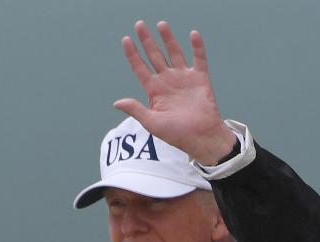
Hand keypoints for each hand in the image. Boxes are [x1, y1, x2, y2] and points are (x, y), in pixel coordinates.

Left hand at [113, 20, 235, 165]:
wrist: (202, 138)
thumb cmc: (177, 135)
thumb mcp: (152, 124)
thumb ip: (136, 110)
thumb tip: (117, 103)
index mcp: (154, 90)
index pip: (140, 67)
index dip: (132, 54)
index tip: (126, 40)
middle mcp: (168, 81)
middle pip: (155, 55)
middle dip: (147, 40)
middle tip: (139, 24)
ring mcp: (184, 78)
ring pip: (174, 53)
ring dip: (168, 39)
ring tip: (161, 24)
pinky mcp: (200, 79)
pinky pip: (199, 59)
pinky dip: (197, 47)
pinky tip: (193, 34)